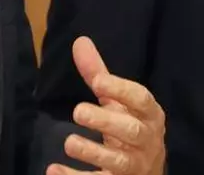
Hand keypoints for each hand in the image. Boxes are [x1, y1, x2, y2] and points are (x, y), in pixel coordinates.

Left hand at [47, 36, 165, 174]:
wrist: (147, 172)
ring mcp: (135, 166)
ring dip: (93, 152)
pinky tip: (54, 170)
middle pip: (131, 131)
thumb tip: (80, 42)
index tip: (97, 81)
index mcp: (149, 115)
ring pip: (118, 161)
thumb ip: (100, 75)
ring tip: (69, 142)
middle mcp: (147, 141)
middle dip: (106, 121)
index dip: (121, 89)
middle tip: (78, 111)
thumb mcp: (118, 102)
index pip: (141, 99)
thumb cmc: (130, 128)